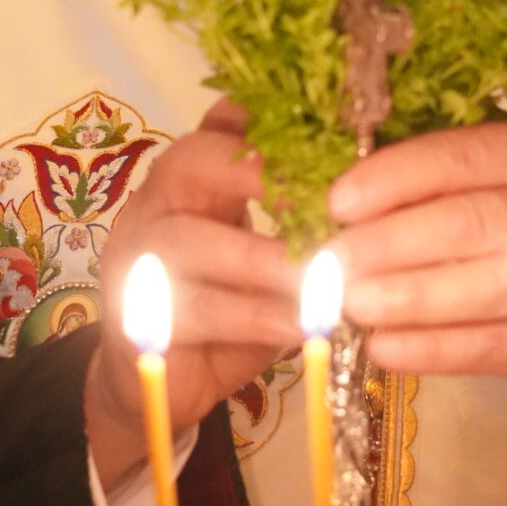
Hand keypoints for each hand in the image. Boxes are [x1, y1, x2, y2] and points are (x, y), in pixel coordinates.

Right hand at [84, 99, 300, 488]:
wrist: (155, 381)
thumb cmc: (224, 305)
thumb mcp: (263, 255)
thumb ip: (295, 220)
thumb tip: (374, 190)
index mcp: (190, 177)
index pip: (218, 124)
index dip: (268, 124)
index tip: (330, 141)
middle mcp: (154, 204)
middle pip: (190, 160)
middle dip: (259, 173)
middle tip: (324, 200)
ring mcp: (134, 258)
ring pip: (191, 240)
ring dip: (265, 259)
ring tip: (325, 279)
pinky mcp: (132, 316)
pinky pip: (196, 308)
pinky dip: (255, 317)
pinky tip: (302, 326)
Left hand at [327, 121, 506, 384]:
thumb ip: (442, 180)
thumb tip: (344, 206)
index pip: (460, 159)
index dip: (393, 180)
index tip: (337, 203)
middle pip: (466, 224)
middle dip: (387, 246)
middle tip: (328, 264)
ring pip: (478, 288)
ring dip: (405, 299)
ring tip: (348, 304)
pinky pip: (488, 346)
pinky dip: (430, 350)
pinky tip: (383, 347)